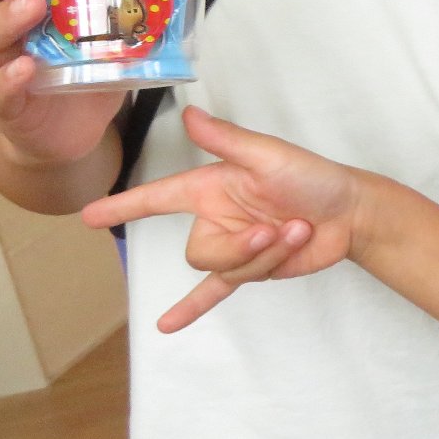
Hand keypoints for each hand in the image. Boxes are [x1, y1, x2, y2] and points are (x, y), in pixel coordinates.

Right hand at [81, 107, 359, 330]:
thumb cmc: (313, 176)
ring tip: (296, 231)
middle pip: (200, 251)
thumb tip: (189, 113)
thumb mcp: (268, 155)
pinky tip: (167, 326)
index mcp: (213, 187)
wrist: (350, 214)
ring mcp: (235, 246)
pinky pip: (214, 291)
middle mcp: (218, 217)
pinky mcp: (253, 269)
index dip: (124, 206)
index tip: (87, 215)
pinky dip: (191, 308)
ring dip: (265, 256)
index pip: (158, 198)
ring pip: (223, 271)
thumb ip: (226, 140)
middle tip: (278, 227)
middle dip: (241, 247)